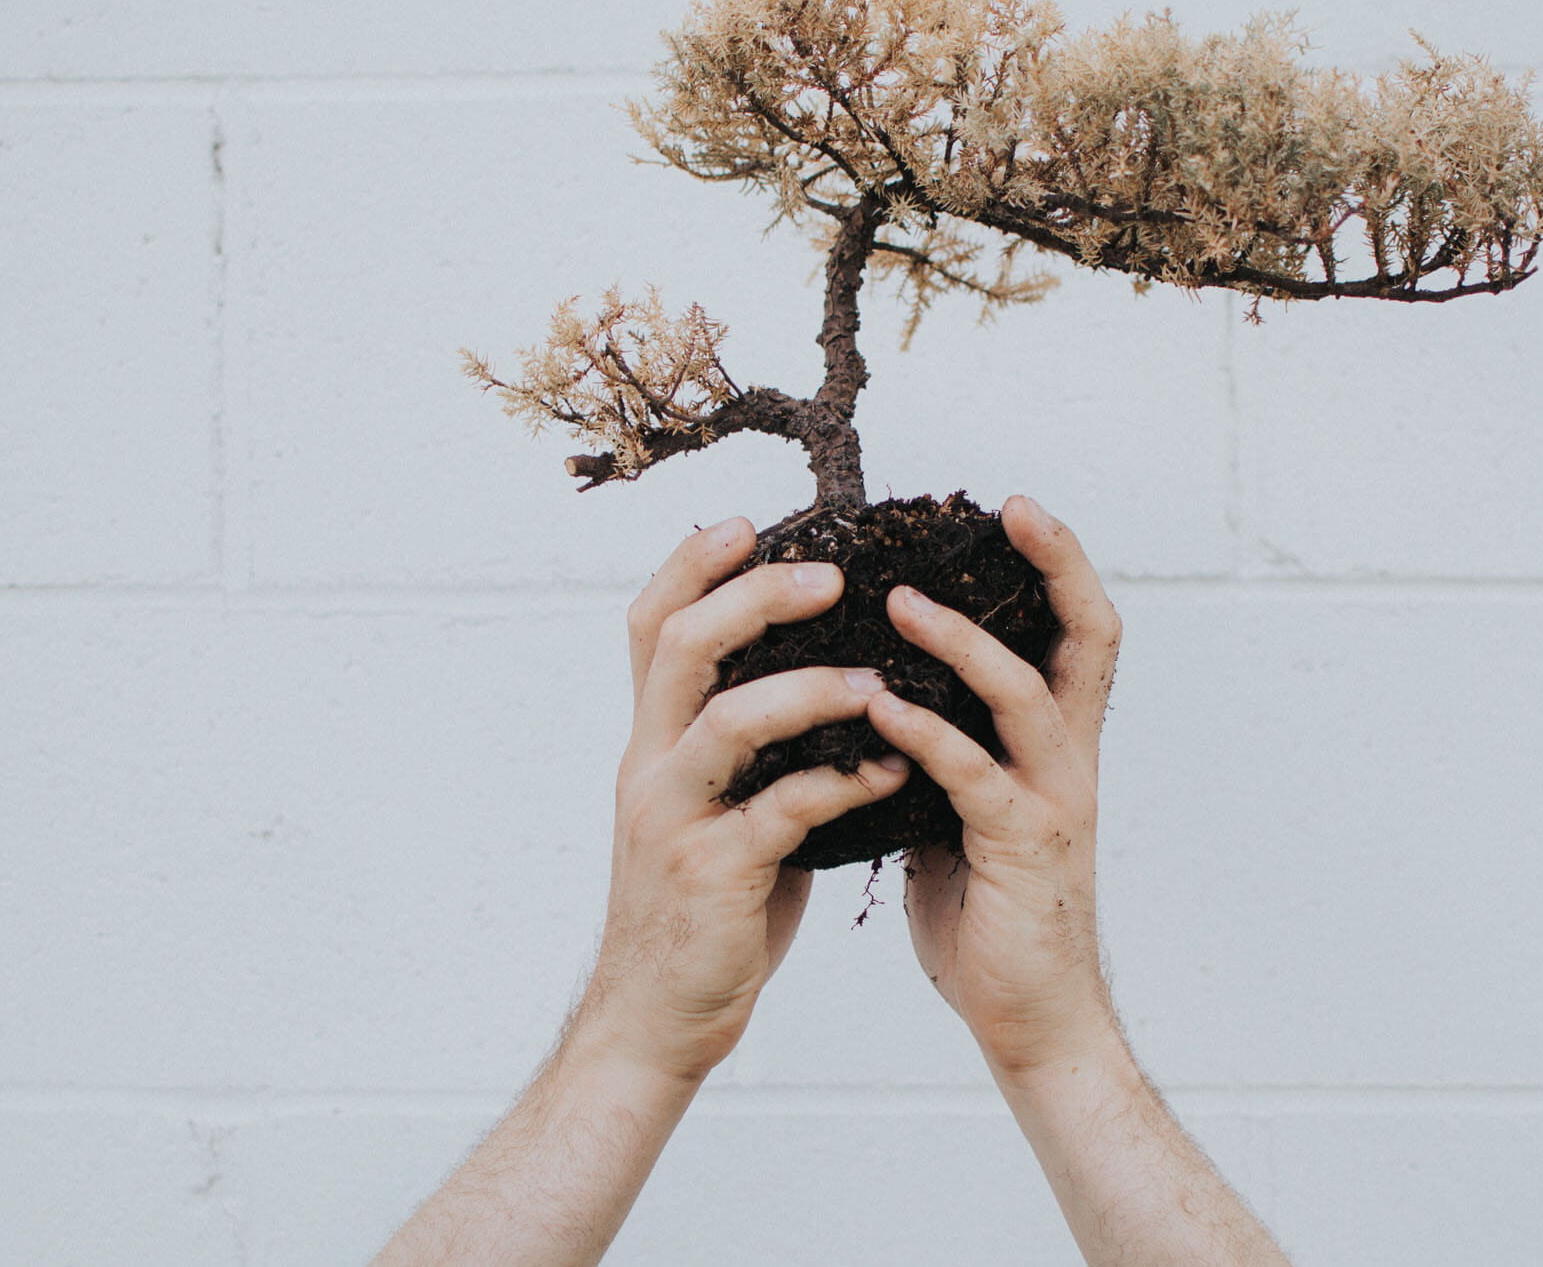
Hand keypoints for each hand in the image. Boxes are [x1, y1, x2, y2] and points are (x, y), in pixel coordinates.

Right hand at [576, 516, 909, 1084]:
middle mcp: (650, 766)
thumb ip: (751, 752)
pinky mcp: (713, 874)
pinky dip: (843, 784)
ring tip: (876, 680)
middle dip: (755, 596)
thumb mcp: (713, 811)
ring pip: (728, 720)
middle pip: (683, 645)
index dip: (692, 566)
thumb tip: (824, 686)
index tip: (750, 522)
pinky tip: (893, 775)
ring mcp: (676, 818)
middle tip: (831, 576)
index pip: (653, 626)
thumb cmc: (705, 910)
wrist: (658, 1020)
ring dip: (808, 688)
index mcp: (652, 743)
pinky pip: (781, 811)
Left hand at [865, 495, 1124, 1076]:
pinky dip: (927, 736)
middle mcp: (1069, 760)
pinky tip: (879, 710)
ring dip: (962, 643)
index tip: (1018, 510)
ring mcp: (1052, 800)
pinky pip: (975, 776)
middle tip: (1008, 510)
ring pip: (1024, 694)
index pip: (1076, 633)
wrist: (1030, 1019)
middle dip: (1054, 567)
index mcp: (1057, 745)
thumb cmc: (992, 919)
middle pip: (1087, 637)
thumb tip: (885, 707)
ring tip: (900, 604)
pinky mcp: (1021, 848)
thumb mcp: (963, 818)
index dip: (1059, 566)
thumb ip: (945, 757)